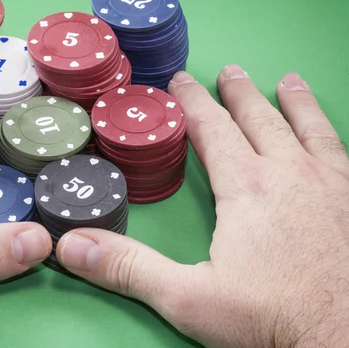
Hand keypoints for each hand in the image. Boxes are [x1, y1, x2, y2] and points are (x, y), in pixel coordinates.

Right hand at [56, 65, 348, 347]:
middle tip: (229, 72)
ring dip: (294, 103)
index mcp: (247, 188)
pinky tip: (332, 136)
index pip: (212, 129)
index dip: (192, 103)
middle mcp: (291, 175)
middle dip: (240, 93)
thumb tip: (71, 245)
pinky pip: (344, 154)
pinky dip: (332, 133)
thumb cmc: (273, 320)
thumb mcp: (187, 298)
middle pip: (260, 119)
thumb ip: (128, 267)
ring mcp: (333, 186)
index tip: (181, 82)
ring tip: (288, 82)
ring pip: (310, 128)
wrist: (346, 343)